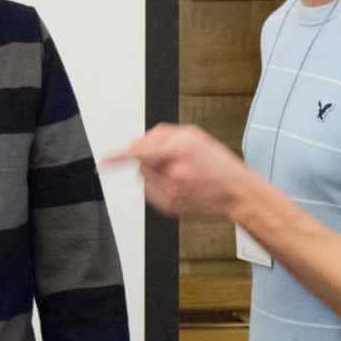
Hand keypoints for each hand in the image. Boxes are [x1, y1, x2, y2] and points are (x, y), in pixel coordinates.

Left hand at [103, 124, 258, 221]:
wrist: (236, 193)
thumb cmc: (219, 164)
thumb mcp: (195, 136)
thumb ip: (163, 134)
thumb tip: (140, 141)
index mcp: (180, 150)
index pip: (139, 152)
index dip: (119, 157)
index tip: (104, 161)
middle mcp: (173, 173)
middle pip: (141, 162)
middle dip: (149, 156)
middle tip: (170, 157)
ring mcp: (171, 193)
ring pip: (144, 177)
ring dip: (154, 171)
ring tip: (179, 172)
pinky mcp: (170, 207)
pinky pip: (151, 192)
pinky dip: (158, 186)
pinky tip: (178, 185)